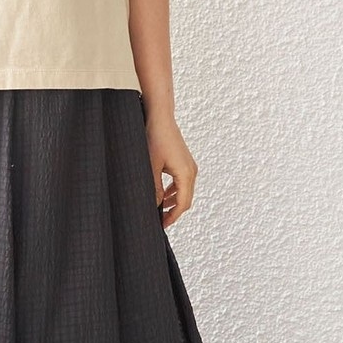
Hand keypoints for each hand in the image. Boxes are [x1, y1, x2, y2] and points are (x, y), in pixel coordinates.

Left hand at [144, 110, 196, 227]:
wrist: (160, 117)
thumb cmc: (156, 138)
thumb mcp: (151, 167)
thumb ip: (153, 189)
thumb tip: (154, 206)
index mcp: (186, 174)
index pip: (182, 204)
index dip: (172, 217)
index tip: (162, 225)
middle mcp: (191, 171)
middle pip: (185, 200)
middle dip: (173, 212)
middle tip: (159, 221)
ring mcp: (189, 166)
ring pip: (184, 191)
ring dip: (173, 202)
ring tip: (158, 210)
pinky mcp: (184, 162)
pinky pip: (182, 182)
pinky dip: (173, 191)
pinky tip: (161, 195)